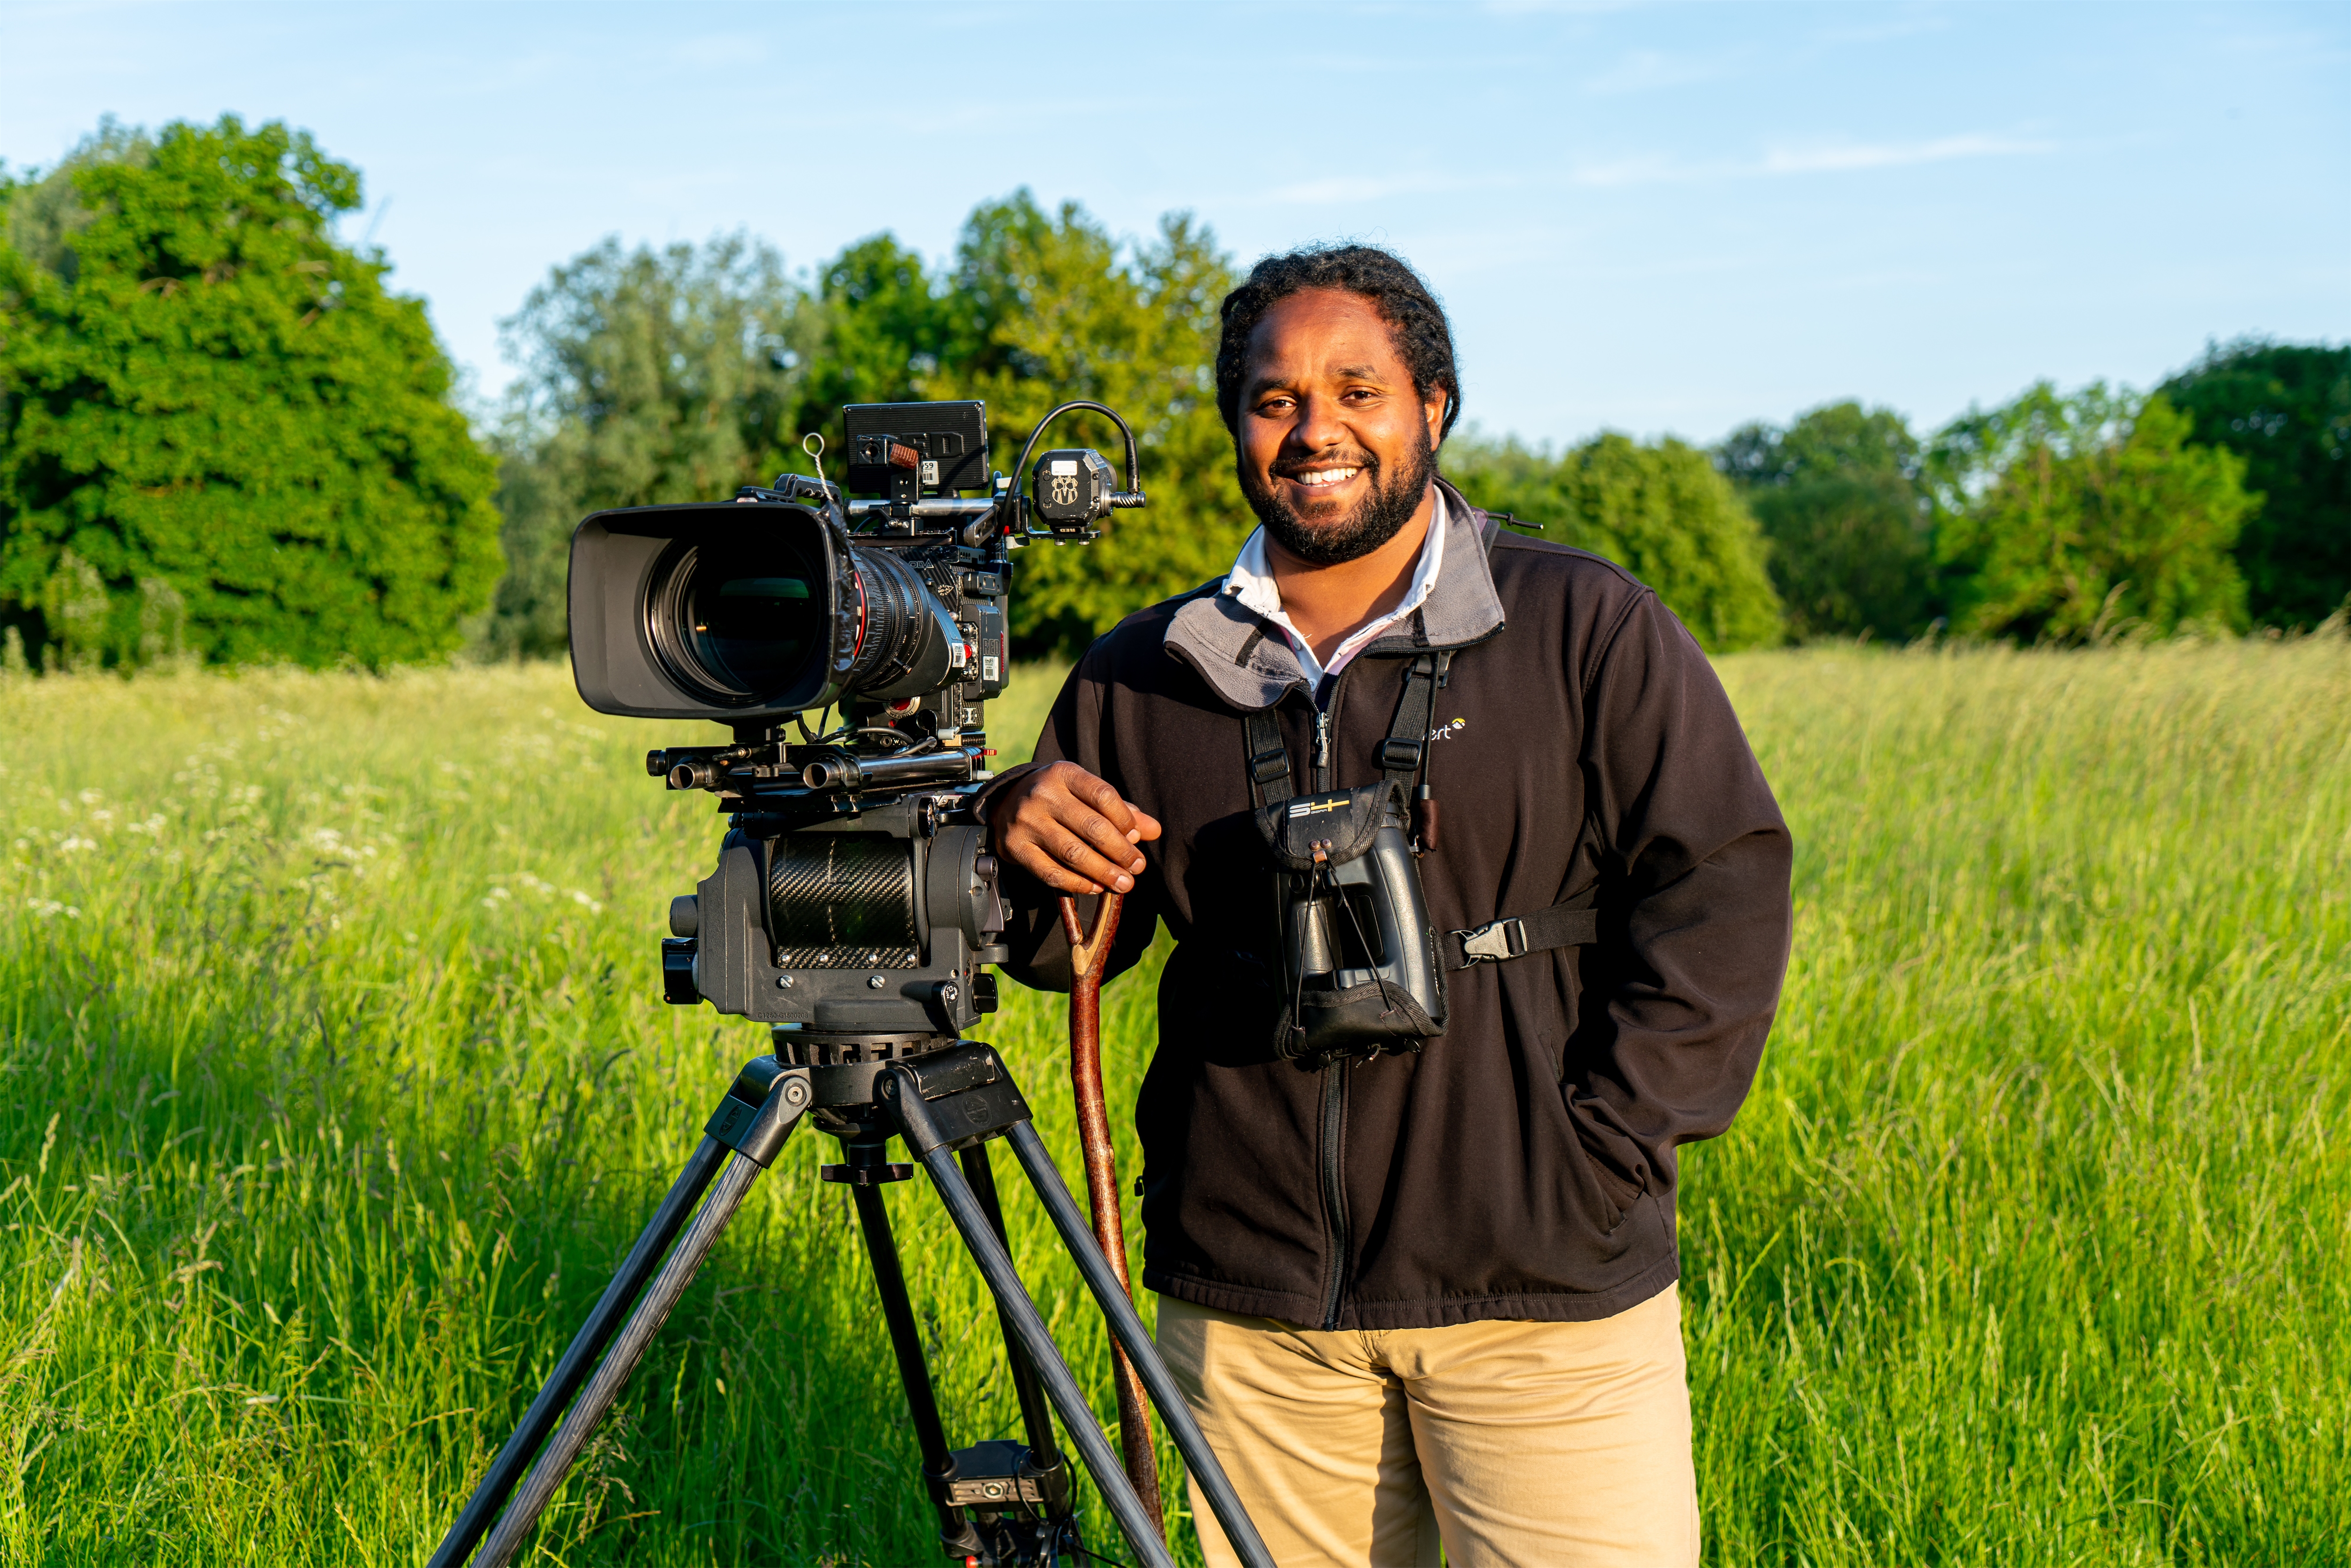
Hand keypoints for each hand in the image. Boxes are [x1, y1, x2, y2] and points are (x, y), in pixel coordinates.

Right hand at [989, 762, 1162, 895]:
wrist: (1006, 803)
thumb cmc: (1058, 798)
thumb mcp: (1086, 794)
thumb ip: (1121, 810)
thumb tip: (1154, 830)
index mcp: (1064, 774)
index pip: (1103, 795)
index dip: (1125, 819)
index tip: (1137, 838)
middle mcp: (1043, 794)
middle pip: (1091, 827)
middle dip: (1121, 852)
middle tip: (1137, 867)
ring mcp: (1026, 821)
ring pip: (1072, 853)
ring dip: (1103, 872)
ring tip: (1123, 883)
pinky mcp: (1015, 847)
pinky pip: (1051, 872)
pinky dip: (1077, 883)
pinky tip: (1095, 887)